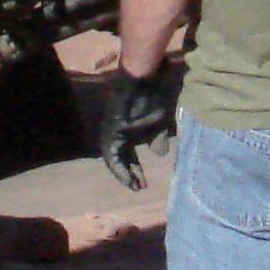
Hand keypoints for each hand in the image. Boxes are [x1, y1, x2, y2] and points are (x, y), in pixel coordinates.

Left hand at [99, 66, 175, 190]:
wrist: (144, 82)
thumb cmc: (153, 98)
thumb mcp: (160, 124)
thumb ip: (158, 139)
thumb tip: (160, 153)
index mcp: (127, 132)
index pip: (128, 155)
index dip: (135, 169)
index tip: (143, 182)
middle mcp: (116, 133)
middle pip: (120, 159)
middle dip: (129, 174)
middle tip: (139, 187)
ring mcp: (111, 132)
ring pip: (113, 160)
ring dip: (123, 175)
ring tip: (133, 186)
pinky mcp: (110, 131)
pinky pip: (111, 156)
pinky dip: (119, 169)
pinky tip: (128, 179)